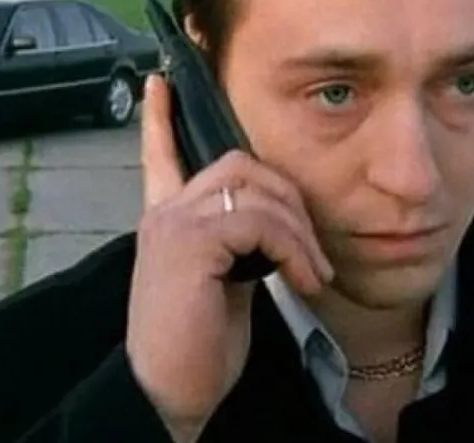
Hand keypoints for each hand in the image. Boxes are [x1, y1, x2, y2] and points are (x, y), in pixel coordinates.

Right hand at [125, 74, 333, 440]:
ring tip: (313, 273)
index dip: (163, 118)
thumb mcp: (224, 284)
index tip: (161, 80)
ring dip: (298, 231)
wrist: (171, 393)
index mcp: (168, 222)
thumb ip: (237, 245)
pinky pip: (259, 221)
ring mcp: (172, 224)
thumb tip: (275, 226)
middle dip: (289, 198)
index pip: (160, 155)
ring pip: (255, 188)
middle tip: (311, 251)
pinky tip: (301, 281)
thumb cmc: (199, 347)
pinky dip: (292, 248)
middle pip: (238, 164)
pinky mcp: (188, 243)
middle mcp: (164, 214)